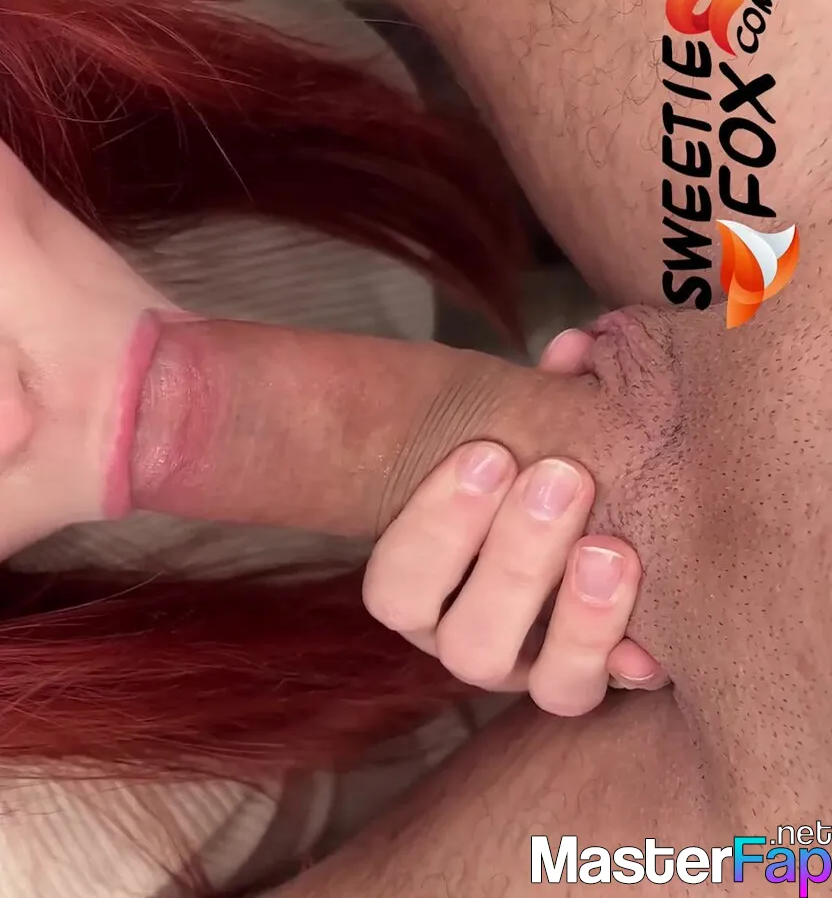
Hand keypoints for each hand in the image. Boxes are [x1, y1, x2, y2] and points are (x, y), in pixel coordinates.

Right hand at [364, 328, 666, 715]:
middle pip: (468, 641)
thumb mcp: (523, 422)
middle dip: (514, 557)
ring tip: (611, 548)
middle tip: (560, 476)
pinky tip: (652, 634)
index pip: (398, 588)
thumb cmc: (535, 459)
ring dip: (578, 617)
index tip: (487, 452)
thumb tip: (578, 352)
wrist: (582, 501)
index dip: (436, 527)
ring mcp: (533, 670)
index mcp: (422, 585)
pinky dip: (628, 662)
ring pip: (542, 684)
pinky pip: (605, 696)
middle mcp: (464, 638)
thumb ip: (538, 392)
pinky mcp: (593, 681)